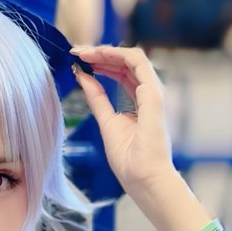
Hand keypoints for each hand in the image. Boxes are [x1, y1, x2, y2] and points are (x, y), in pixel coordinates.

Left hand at [70, 43, 174, 195]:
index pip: (122, 73)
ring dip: (107, 51)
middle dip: (101, 54)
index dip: (101, 63)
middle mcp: (149, 94)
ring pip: (132, 57)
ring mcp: (153, 93)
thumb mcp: (107, 122)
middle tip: (77, 51)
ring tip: (84, 52)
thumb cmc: (129, 161)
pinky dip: (118, 55)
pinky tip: (99, 55)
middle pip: (126, 63)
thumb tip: (82, 76)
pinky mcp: (154, 96)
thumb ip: (97, 98)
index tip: (79, 60)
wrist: (143, 179)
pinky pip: (138, 63)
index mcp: (140, 102)